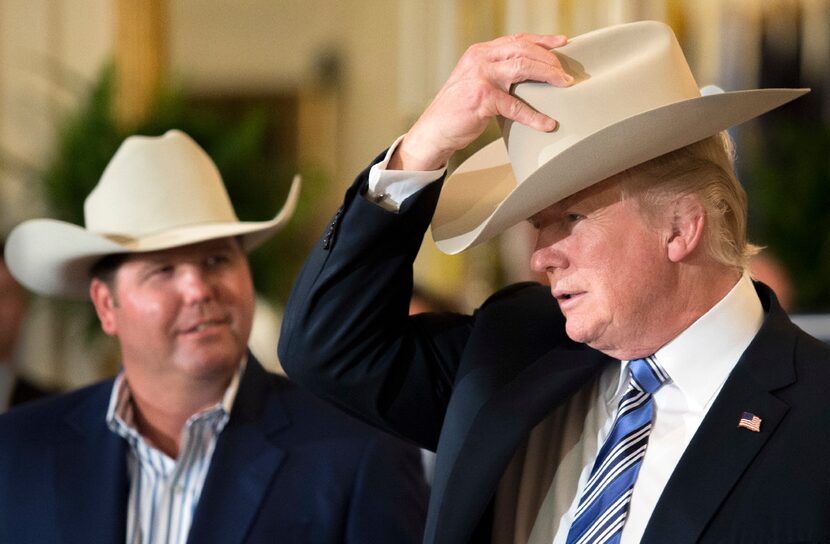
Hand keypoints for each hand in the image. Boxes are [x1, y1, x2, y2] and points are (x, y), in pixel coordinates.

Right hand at [389, 33, 572, 170]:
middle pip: (524, 50)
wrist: (434, 130)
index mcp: (479, 52)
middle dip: (550, 60)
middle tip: (566, 75)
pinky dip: (534, 116)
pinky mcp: (482, 98)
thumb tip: (528, 75)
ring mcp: (480, 77)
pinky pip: (515, 106)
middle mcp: (480, 59)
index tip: (562, 43)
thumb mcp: (474, 81)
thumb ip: (496, 72)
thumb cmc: (456, 110)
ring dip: (548, 76)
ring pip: (523, 67)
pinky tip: (546, 123)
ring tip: (564, 86)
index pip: (516, 39)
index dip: (542, 40)